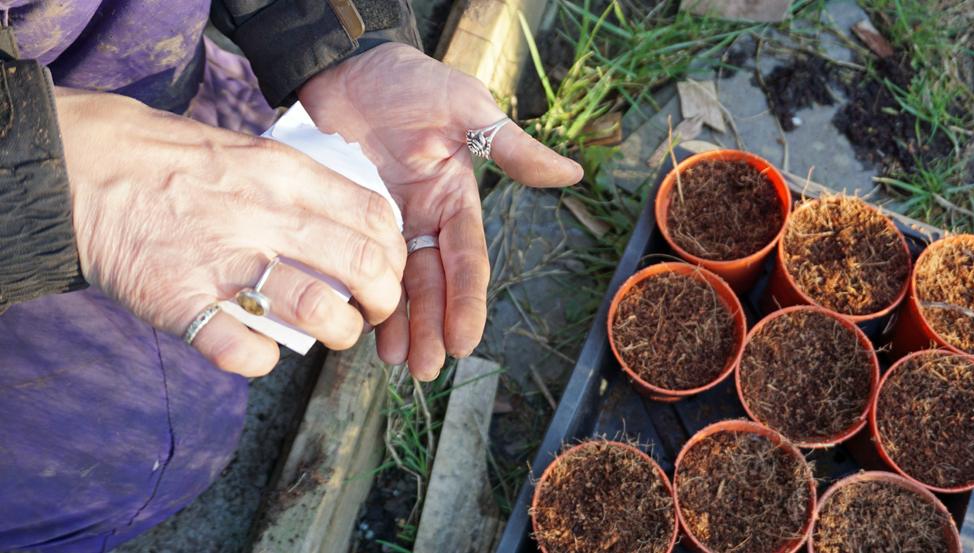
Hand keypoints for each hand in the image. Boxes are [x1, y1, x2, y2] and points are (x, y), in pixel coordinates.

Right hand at [57, 88, 406, 376]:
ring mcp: (221, 261)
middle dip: (385, 300)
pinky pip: (245, 352)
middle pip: (363, 265)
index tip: (387, 268)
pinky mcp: (180, 302)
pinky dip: (264, 360)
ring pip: (319, 312)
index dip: (395, 252)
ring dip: (339, 333)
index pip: (375, 216)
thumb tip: (356, 227)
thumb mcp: (250, 152)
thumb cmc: (173, 162)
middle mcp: (262, 215)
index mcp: (284, 174)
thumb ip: (303, 188)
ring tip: (334, 334)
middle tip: (373, 310)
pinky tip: (262, 350)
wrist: (82, 168)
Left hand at [298, 43, 583, 379]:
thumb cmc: (409, 82)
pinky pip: (353, 265)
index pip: (466, 261)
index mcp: (454, 201)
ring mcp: (383, 224)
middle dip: (432, 328)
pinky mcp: (345, 221)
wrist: (342, 66)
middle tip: (426, 370)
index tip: (465, 342)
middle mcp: (422, 220)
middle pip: (432, 285)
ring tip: (394, 362)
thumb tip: (572, 175)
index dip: (466, 302)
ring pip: (395, 285)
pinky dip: (355, 295)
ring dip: (398, 325)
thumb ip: (510, 146)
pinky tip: (354, 324)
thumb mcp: (465, 108)